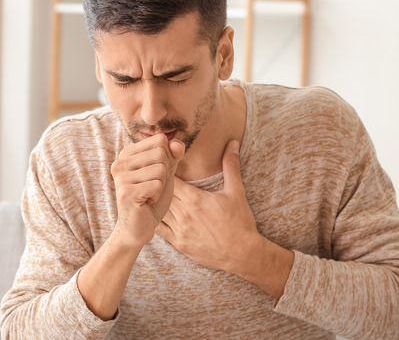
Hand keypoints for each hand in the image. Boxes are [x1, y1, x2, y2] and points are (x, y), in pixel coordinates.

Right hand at [111, 134, 185, 248]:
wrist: (139, 227)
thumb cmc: (152, 198)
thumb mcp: (166, 172)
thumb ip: (173, 154)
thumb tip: (176, 143)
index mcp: (127, 153)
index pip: (160, 140)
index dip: (167, 158)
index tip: (155, 174)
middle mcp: (120, 162)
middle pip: (161, 153)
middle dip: (164, 173)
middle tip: (152, 187)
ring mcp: (121, 177)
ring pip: (160, 169)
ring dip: (161, 186)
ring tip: (148, 195)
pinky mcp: (126, 192)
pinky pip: (157, 185)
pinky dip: (157, 196)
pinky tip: (146, 202)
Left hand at [155, 140, 258, 271]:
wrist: (243, 254)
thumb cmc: (240, 222)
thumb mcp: (236, 192)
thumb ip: (230, 166)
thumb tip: (232, 143)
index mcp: (195, 199)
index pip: (170, 179)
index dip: (166, 172)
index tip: (166, 167)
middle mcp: (183, 214)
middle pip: (161, 194)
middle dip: (159, 186)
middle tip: (156, 179)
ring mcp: (180, 230)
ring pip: (159, 211)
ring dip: (157, 203)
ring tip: (155, 195)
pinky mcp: (179, 244)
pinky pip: (160, 231)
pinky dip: (156, 221)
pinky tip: (156, 215)